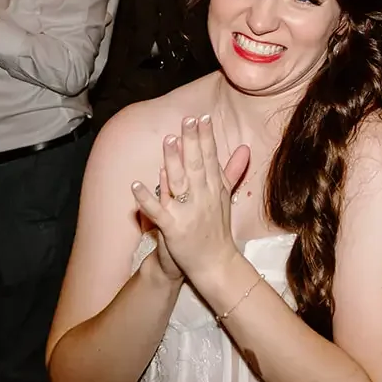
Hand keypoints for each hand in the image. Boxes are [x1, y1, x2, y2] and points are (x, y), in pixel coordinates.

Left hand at [129, 116, 251, 285]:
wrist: (215, 264)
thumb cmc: (217, 229)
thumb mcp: (226, 196)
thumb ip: (232, 170)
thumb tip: (244, 148)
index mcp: (215, 188)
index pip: (211, 158)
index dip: (206, 138)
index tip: (202, 117)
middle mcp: (203, 197)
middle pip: (197, 165)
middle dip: (192, 142)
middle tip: (187, 120)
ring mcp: (188, 212)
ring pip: (179, 183)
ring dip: (173, 162)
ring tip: (168, 140)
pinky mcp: (173, 228)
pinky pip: (157, 212)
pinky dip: (146, 199)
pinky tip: (136, 184)